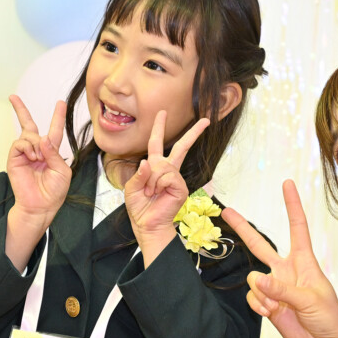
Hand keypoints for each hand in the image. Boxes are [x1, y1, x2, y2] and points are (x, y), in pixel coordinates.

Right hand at [7, 96, 70, 225]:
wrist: (41, 205)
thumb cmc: (54, 191)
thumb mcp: (62, 170)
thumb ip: (54, 153)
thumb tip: (42, 138)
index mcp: (51, 151)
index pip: (54, 130)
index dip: (57, 116)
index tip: (60, 103)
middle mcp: (37, 150)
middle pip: (28, 124)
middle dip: (20, 110)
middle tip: (13, 97)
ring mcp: (24, 153)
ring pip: (28, 135)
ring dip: (36, 144)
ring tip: (39, 158)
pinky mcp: (14, 158)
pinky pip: (20, 143)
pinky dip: (28, 147)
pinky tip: (33, 157)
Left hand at [124, 111, 209, 259]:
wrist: (147, 225)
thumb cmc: (140, 207)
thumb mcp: (131, 187)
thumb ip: (139, 173)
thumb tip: (148, 162)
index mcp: (155, 167)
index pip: (156, 143)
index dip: (159, 127)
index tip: (162, 113)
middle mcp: (168, 170)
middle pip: (180, 147)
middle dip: (192, 133)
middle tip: (205, 120)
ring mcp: (176, 179)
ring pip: (162, 166)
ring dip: (151, 180)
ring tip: (150, 192)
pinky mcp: (181, 187)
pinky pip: (167, 177)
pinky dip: (157, 184)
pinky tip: (157, 193)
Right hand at [222, 180, 337, 337]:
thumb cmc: (330, 317)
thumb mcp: (310, 300)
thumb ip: (282, 288)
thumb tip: (255, 279)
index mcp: (304, 261)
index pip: (297, 227)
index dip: (292, 205)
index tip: (287, 183)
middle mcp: (287, 270)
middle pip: (260, 245)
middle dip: (243, 228)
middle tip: (226, 211)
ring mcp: (275, 287)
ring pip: (253, 279)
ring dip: (262, 294)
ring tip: (278, 307)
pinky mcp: (268, 304)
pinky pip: (253, 297)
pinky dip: (259, 306)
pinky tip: (272, 314)